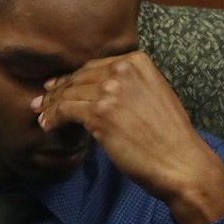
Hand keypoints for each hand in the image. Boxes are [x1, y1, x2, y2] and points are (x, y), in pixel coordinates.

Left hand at [31, 51, 223, 223]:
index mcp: (138, 61)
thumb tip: (100, 91)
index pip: (96, 66)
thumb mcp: (155, 95)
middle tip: (43, 100)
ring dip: (52, 105)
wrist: (180, 161)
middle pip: (80, 77)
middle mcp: (123, 70)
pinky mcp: (99, 113)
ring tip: (42, 114)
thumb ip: (130, 86)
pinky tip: (47, 125)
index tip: (60, 85)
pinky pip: (65, 110)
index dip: (74, 77)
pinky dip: (53, 117)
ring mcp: (111, 90)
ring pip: (69, 93)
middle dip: (59, 89)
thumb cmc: (171, 136)